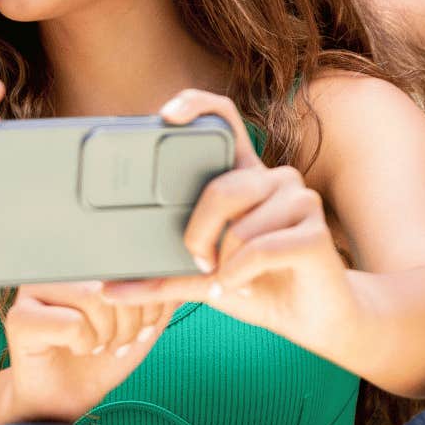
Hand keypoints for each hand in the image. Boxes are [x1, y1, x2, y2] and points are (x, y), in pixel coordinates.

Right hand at [4, 281, 174, 421]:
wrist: (63, 401)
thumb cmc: (99, 360)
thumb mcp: (141, 326)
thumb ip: (158, 297)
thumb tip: (174, 273)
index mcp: (85, 264)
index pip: (129, 264)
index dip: (147, 301)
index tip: (141, 328)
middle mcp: (57, 269)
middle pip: (113, 279)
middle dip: (129, 321)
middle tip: (117, 343)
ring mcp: (34, 290)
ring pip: (94, 298)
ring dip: (106, 334)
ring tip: (98, 346)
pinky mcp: (19, 317)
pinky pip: (72, 324)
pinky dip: (84, 345)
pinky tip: (74, 350)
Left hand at [100, 90, 354, 353]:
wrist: (311, 319)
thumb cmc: (256, 288)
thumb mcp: (201, 279)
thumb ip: (161, 277)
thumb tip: (109, 287)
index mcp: (245, 177)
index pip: (225, 118)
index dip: (197, 105)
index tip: (167, 115)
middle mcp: (274, 179)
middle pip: (221, 188)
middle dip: (198, 235)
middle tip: (199, 262)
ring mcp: (299, 200)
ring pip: (238, 227)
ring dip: (225, 265)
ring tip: (233, 279)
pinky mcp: (315, 232)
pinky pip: (258, 250)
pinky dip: (240, 276)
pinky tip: (244, 285)